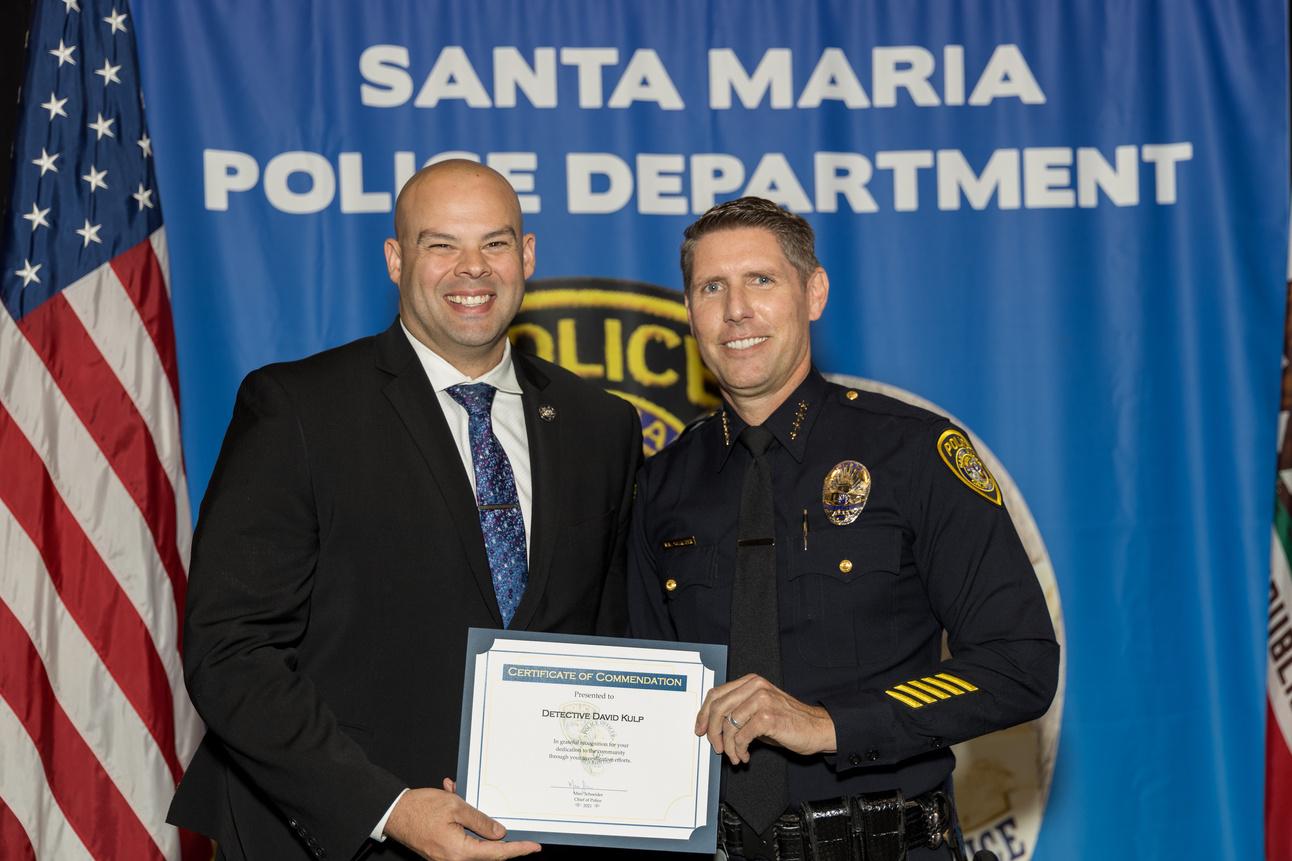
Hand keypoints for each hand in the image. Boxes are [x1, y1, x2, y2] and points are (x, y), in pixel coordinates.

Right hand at [383, 779, 541, 860]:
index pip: (496, 853)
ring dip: (476, 823)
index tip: (533, 847)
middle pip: (486, 853)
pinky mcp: (441, 852)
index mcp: (459, 851)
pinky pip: (460, 839)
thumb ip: (480, 821)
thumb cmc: (419, 808)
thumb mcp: (456, 807)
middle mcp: (452, 860)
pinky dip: (463, 823)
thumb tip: (499, 833)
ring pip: (473, 843)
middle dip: (500, 838)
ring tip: (467, 798)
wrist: (393, 812)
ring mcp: (445, 858)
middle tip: (518, 832)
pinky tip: (455, 798)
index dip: (517, 849)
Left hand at [695, 674, 836, 764]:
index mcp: (751, 682)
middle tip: (716, 747)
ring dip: (728, 746)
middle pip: (718, 708)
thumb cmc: (789, 721)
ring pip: (729, 725)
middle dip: (713, 732)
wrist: (817, 728)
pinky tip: (745, 755)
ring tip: (735, 756)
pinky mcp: (768, 717)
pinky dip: (739, 750)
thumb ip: (739, 710)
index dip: (704, 713)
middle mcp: (756, 687)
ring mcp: (762, 700)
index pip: (717, 693)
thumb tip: (713, 726)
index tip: (700, 729)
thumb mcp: (760, 709)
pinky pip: (741, 736)